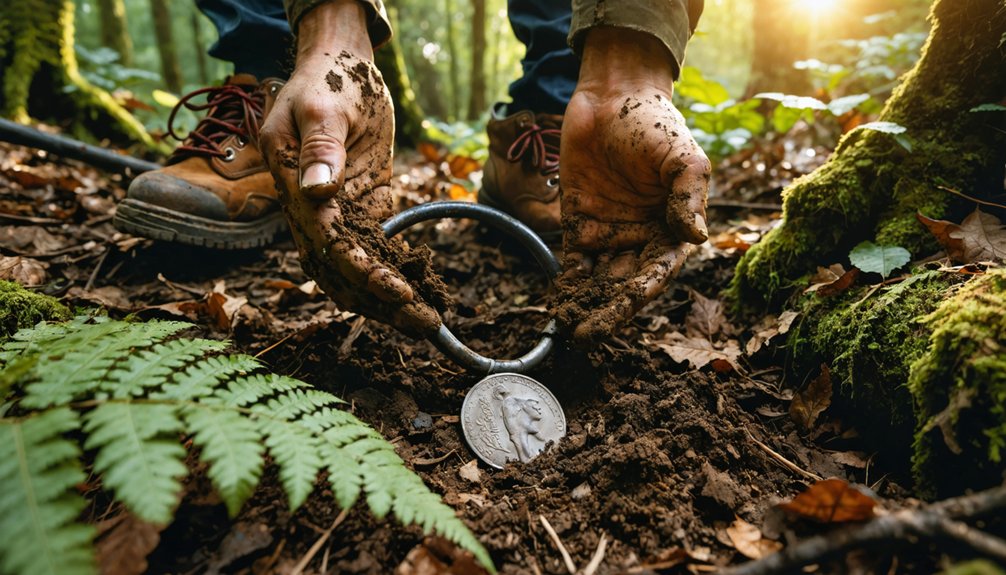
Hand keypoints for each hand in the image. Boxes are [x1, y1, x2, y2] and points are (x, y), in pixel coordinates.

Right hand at [259, 1, 441, 336]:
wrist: (340, 66)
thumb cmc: (330, 81)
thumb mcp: (324, 107)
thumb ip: (320, 149)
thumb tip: (317, 192)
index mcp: (292, 184)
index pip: (326, 241)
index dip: (361, 270)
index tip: (398, 291)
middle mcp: (307, 208)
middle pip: (338, 270)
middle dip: (380, 301)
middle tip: (425, 324)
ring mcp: (331, 213)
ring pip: (351, 271)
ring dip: (384, 300)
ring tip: (425, 322)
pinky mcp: (356, 208)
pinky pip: (370, 251)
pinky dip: (391, 275)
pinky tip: (419, 293)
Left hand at [555, 27, 709, 344]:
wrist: (612, 96)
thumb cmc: (655, 124)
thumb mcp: (683, 157)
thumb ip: (688, 196)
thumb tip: (696, 236)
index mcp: (670, 230)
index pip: (656, 273)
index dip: (639, 296)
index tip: (622, 312)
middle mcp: (640, 239)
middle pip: (623, 285)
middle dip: (607, 312)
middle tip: (587, 335)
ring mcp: (608, 234)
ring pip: (597, 281)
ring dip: (584, 305)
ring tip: (569, 329)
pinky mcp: (578, 225)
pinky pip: (571, 262)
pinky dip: (564, 285)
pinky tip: (556, 304)